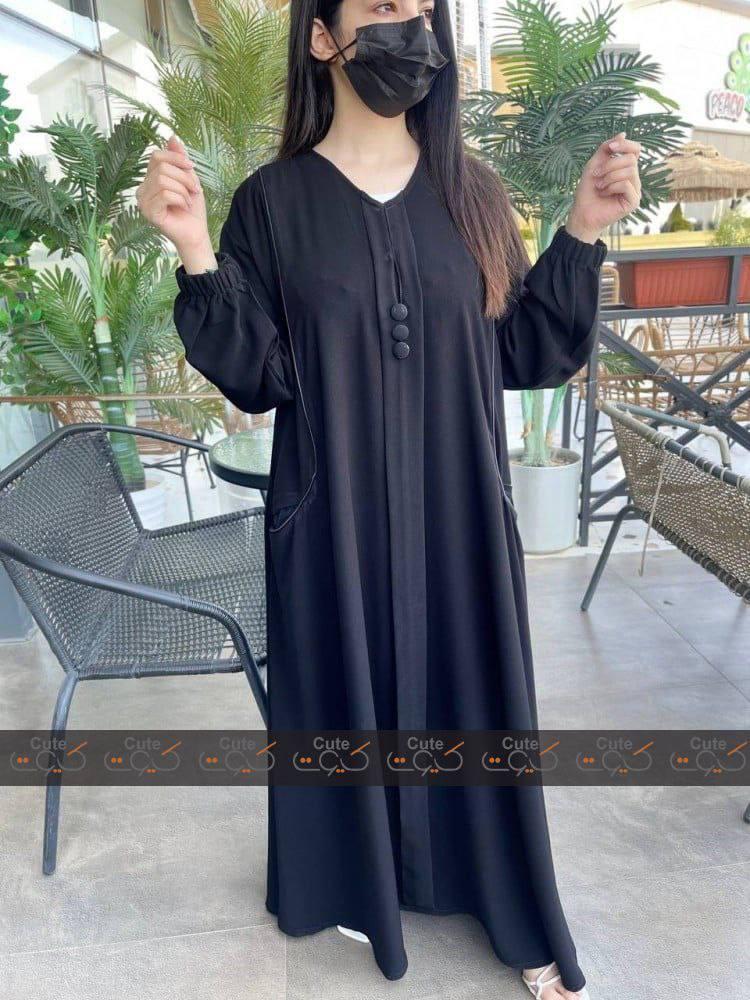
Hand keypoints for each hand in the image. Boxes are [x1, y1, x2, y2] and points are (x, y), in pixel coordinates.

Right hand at [136, 134, 208, 252]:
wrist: (196, 232)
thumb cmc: (192, 208)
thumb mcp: (189, 178)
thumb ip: (179, 159)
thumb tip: (172, 137)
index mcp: (150, 179)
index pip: (157, 155)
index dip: (176, 158)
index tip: (192, 168)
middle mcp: (142, 189)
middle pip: (161, 167)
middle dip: (184, 177)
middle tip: (194, 190)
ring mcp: (143, 201)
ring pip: (163, 180)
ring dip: (183, 189)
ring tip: (188, 200)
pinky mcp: (148, 212)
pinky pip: (165, 194)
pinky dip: (180, 199)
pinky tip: (184, 207)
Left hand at [565, 131, 642, 242]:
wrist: (582, 213)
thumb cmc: (588, 190)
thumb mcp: (594, 164)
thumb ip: (606, 148)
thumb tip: (623, 133)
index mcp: (625, 168)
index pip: (635, 150)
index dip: (625, 145)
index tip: (610, 148)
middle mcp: (633, 178)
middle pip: (631, 159)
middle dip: (610, 165)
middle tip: (596, 175)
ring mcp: (635, 190)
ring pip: (630, 171)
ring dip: (609, 176)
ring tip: (599, 186)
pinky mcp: (634, 201)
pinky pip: (627, 185)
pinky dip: (612, 187)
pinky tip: (604, 193)